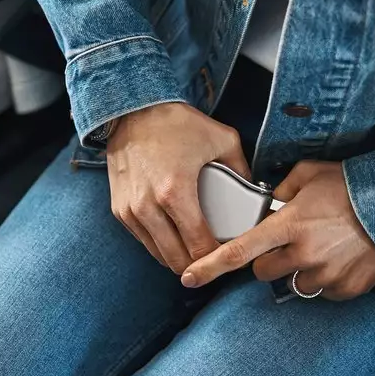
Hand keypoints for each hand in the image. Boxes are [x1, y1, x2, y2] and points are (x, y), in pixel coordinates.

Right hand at [106, 102, 251, 274]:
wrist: (132, 109)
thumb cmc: (175, 122)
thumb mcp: (221, 139)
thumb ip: (242, 169)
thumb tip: (255, 192)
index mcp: (175, 193)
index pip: (199, 247)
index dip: (219, 259)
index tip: (230, 256)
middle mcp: (148, 207)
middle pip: (177, 260)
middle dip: (200, 265)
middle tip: (216, 259)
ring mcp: (130, 211)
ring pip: (158, 255)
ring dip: (179, 258)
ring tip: (197, 251)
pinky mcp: (119, 210)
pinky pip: (143, 241)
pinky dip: (161, 244)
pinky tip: (176, 237)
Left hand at [182, 161, 374, 300]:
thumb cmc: (354, 186)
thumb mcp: (310, 174)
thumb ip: (282, 189)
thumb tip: (270, 203)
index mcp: (288, 225)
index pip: (240, 250)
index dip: (211, 266)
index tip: (190, 277)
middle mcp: (302, 254)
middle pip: (264, 272)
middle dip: (270, 260)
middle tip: (289, 243)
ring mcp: (325, 274)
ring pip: (294, 285)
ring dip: (300, 271)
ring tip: (323, 248)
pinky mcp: (345, 289)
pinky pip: (323, 291)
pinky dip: (327, 279)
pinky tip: (341, 257)